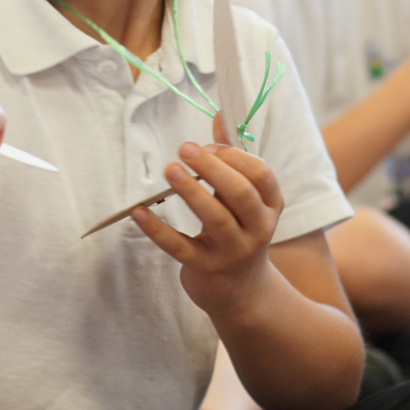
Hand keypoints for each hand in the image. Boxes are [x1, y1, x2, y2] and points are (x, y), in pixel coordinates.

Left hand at [130, 125, 283, 317]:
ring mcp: (232, 251)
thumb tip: (219, 116)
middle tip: (186, 148)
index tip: (207, 146)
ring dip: (191, 192)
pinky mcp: (205, 268)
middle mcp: (257, 229)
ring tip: (170, 169)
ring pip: (216, 219)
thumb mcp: (245, 199)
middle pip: (241, 193)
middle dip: (213, 167)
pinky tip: (139, 211)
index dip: (233, 156)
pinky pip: (179, 247)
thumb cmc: (240, 231)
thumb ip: (232, 159)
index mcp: (269, 206)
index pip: (260, 174)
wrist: (242, 293)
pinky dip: (157, 229)